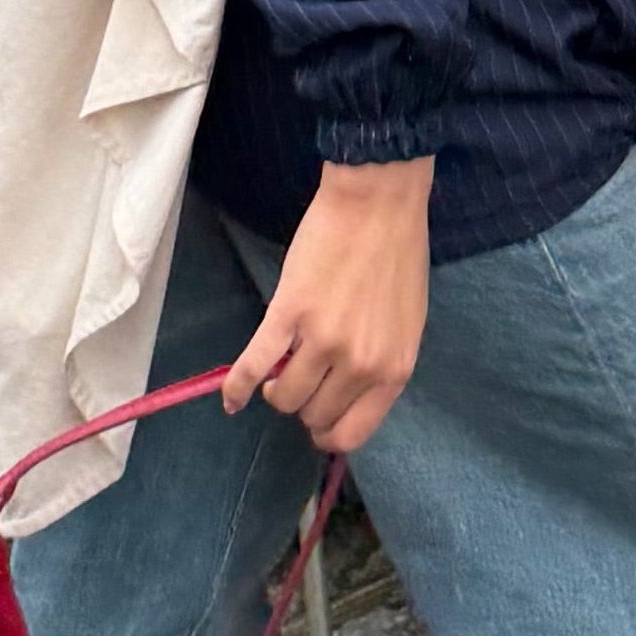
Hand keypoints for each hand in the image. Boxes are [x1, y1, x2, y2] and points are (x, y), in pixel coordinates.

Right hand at [222, 156, 430, 455]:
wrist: (378, 203)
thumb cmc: (398, 256)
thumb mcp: (405, 324)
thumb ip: (380, 364)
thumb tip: (346, 396)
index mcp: (393, 370)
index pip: (351, 432)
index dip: (327, 433)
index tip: (316, 421)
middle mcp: (360, 365)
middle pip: (313, 416)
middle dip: (303, 404)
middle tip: (299, 380)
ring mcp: (323, 342)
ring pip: (284, 397)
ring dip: (275, 390)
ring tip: (277, 369)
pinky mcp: (289, 315)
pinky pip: (254, 366)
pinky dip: (236, 386)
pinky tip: (230, 397)